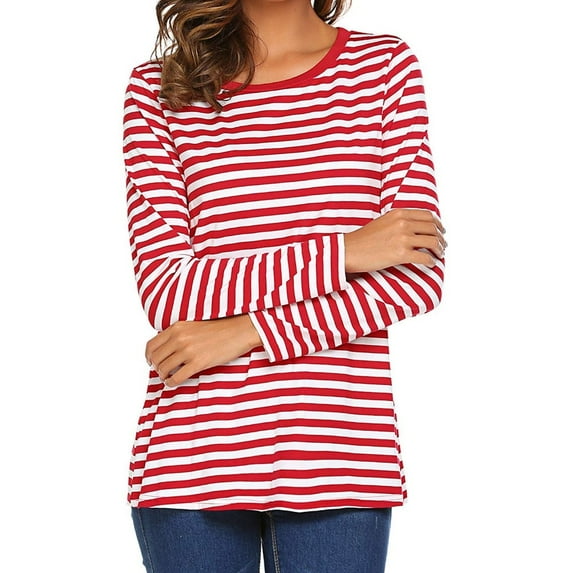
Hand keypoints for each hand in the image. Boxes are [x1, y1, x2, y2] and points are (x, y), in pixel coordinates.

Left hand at [145, 315, 261, 386]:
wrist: (239, 331)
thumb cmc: (220, 329)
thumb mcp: (193, 325)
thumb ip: (178, 334)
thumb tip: (166, 349)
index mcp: (177, 327)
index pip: (151, 345)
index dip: (149, 357)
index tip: (152, 362)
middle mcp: (180, 338)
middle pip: (155, 358)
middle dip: (156, 368)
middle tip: (162, 372)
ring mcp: (188, 350)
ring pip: (163, 369)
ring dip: (163, 376)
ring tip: (169, 377)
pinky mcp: (198, 362)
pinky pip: (176, 377)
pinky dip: (171, 383)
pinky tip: (174, 382)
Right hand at [344, 208, 445, 272]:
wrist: (349, 250)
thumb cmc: (363, 239)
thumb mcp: (383, 222)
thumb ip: (399, 221)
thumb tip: (414, 228)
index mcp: (399, 213)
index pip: (427, 215)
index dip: (437, 224)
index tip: (440, 231)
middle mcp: (403, 223)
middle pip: (432, 228)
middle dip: (441, 238)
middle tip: (443, 246)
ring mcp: (402, 238)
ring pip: (432, 242)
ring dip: (439, 249)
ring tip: (439, 255)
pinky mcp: (400, 254)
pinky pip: (424, 257)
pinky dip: (431, 261)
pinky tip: (431, 264)